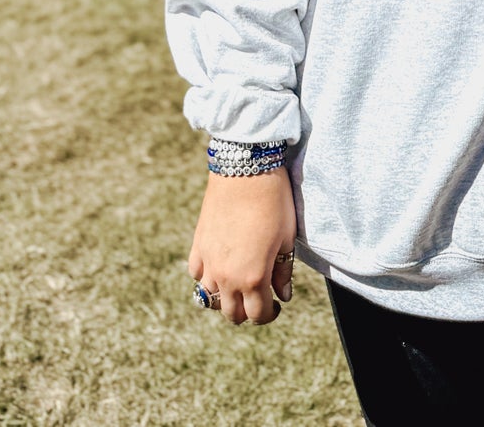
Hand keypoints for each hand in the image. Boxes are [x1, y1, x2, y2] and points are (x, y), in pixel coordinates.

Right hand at [188, 169, 296, 324]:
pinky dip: (207, 277)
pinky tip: (220, 266)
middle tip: (260, 297)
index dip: (269, 314)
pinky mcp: (198, 245)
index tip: (276, 304)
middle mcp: (227, 276)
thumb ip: (283, 272)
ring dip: (225, 297)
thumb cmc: (273, 201)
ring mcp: (209, 262)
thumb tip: (284, 295)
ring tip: (239, 283)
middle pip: (232, 314)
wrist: (245, 168)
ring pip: (211, 299)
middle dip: (248, 311)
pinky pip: (196, 275)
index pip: (258, 315)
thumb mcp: (286, 238)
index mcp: (253, 278)